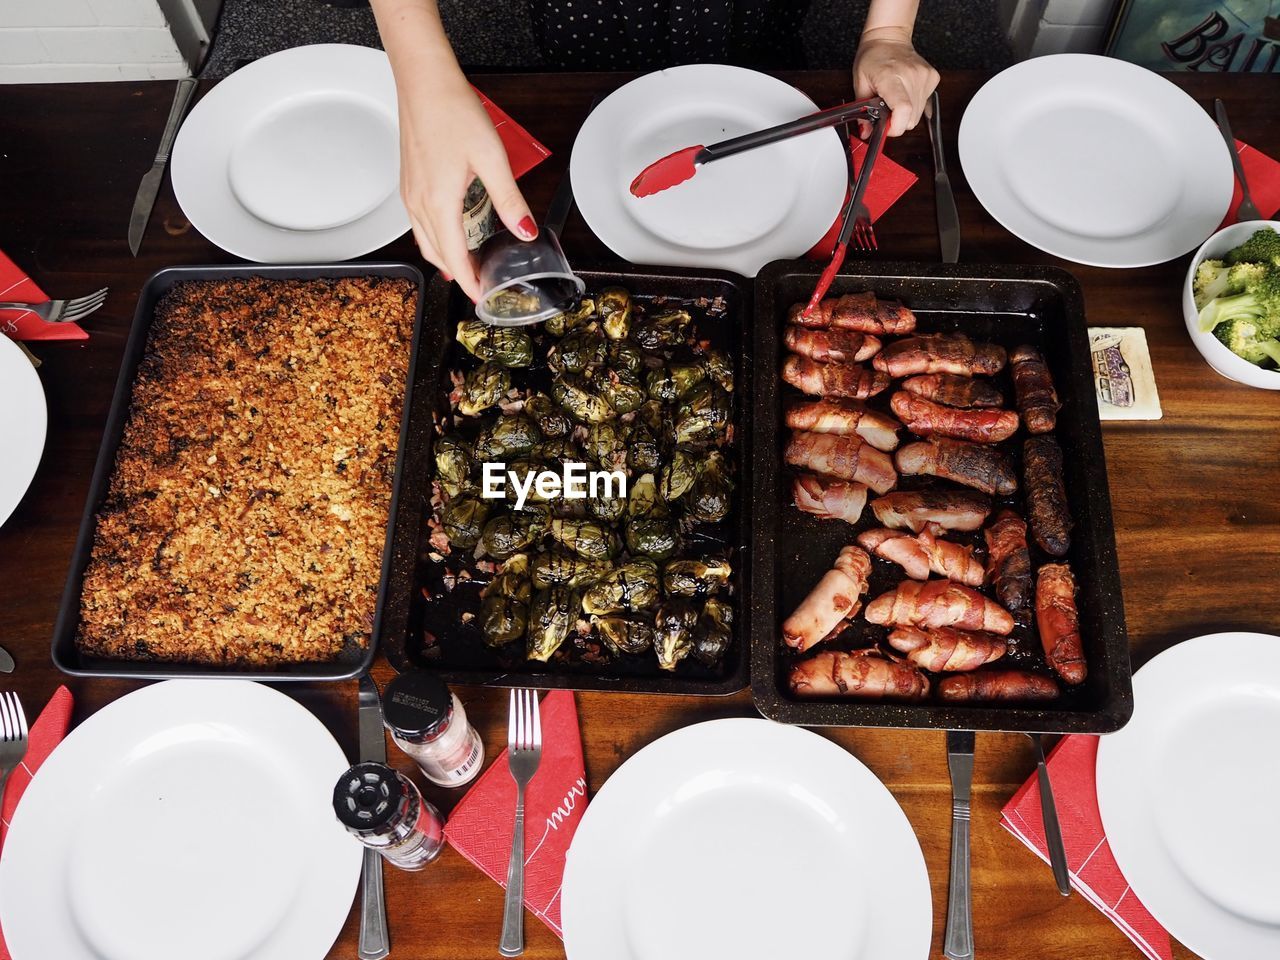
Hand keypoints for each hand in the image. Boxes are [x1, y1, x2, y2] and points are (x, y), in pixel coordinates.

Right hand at [397, 77, 534, 299]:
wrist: (423, 81)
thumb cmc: (453, 111)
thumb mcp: (491, 158)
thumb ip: (509, 199)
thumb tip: (525, 231)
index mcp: (439, 203)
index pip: (454, 258)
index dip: (471, 283)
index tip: (485, 297)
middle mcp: (418, 203)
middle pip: (437, 255)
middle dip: (460, 274)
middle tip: (484, 283)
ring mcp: (409, 193)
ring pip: (426, 240)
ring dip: (447, 256)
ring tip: (473, 263)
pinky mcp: (409, 182)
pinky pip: (420, 223)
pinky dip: (437, 237)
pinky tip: (455, 231)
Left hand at [852, 27, 939, 136]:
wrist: (889, 37)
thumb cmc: (873, 57)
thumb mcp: (860, 84)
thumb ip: (863, 111)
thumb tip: (866, 132)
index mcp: (891, 77)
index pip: (903, 109)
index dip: (895, 126)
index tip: (886, 127)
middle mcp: (911, 76)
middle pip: (911, 118)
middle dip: (897, 120)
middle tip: (887, 109)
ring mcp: (925, 76)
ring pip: (918, 114)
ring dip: (905, 112)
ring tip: (895, 97)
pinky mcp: (933, 77)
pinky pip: (925, 104)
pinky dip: (914, 103)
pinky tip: (905, 91)